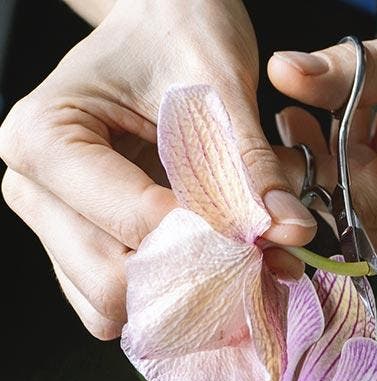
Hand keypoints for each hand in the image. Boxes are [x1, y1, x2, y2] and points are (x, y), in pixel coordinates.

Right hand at [0, 0, 315, 339]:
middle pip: (111, 284)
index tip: (268, 234)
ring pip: (114, 305)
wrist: (164, 21)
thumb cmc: (178, 31)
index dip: (211, 238)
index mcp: (45, 139)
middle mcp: (36, 190)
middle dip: (197, 276)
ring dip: (189, 293)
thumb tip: (290, 231)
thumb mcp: (219, 83)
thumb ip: (250, 162)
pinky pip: (126, 298)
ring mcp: (57, 224)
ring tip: (243, 255)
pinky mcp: (86, 243)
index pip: (134, 223)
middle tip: (262, 253)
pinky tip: (221, 262)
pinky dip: (176, 294)